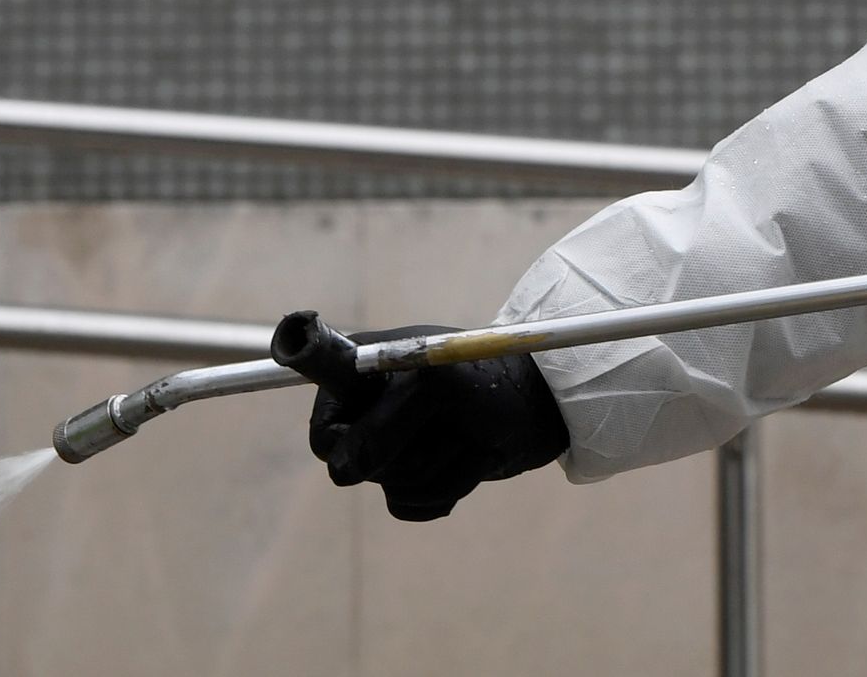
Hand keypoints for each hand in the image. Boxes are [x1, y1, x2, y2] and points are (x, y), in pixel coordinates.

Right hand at [306, 324, 570, 521]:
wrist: (554, 407)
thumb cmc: (495, 381)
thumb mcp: (436, 390)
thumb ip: (381, 427)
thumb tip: (342, 472)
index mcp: (370, 361)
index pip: (317, 380)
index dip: (312, 381)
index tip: (312, 387)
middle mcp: (373, 401)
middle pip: (344, 456)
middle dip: (398, 449)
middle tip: (441, 421)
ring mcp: (396, 440)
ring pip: (384, 484)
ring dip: (436, 466)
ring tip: (468, 433)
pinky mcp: (419, 474)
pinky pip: (409, 505)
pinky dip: (447, 488)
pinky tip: (473, 460)